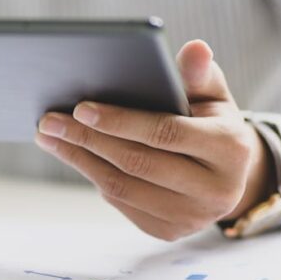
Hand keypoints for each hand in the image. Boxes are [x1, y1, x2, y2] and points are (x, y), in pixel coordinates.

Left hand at [35, 40, 274, 240]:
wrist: (229, 174)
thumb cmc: (211, 121)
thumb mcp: (212, 94)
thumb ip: (199, 72)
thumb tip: (195, 48)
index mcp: (231, 149)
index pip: (164, 132)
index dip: (120, 121)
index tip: (80, 107)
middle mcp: (216, 190)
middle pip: (137, 162)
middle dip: (87, 138)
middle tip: (50, 120)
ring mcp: (193, 217)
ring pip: (123, 187)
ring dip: (79, 159)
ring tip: (50, 136)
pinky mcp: (171, 231)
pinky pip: (122, 203)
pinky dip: (93, 176)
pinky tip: (72, 154)